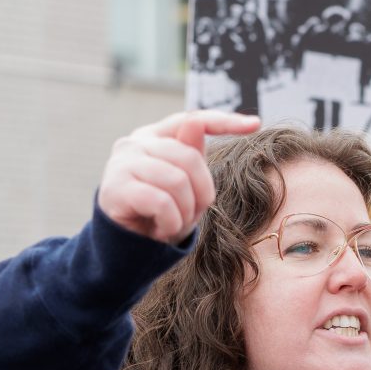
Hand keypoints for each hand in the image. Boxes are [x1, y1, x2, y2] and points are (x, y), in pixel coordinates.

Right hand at [98, 110, 260, 242]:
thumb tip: (196, 122)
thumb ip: (192, 156)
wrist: (125, 250)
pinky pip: (161, 202)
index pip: (192, 119)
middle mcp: (135, 143)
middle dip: (202, 193)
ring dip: (185, 212)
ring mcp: (122, 163)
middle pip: (190, 157)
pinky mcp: (114, 188)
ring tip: (174, 224)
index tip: (255, 125)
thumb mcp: (186, 188)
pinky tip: (161, 230)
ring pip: (177, 181)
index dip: (224, 121)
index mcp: (155, 136)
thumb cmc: (159, 216)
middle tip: (191, 215)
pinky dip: (170, 222)